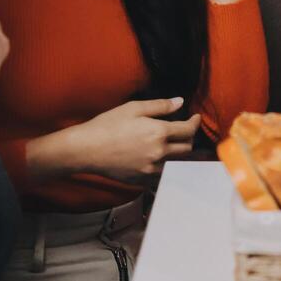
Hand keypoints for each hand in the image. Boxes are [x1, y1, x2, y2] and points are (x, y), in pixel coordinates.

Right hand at [65, 97, 200, 182]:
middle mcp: (158, 152)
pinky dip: (168, 166)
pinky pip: (163, 175)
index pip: (188, 130)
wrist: (85, 150)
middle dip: (189, 138)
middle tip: (185, 130)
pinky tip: (163, 159)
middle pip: (187, 148)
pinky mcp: (142, 179)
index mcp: (158, 132)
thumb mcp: (134, 108)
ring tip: (177, 144)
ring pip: (178, 163)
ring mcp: (151, 168)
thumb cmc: (107, 125)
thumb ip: (160, 106)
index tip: (195, 118)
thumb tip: (180, 102)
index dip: (195, 123)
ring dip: (181, 153)